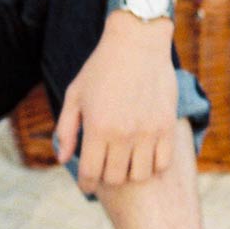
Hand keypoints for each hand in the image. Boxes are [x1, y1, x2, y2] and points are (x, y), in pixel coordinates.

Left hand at [53, 21, 178, 194]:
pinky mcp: (166, 127)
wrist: (138, 42)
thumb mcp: (75, 94)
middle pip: (115, 178)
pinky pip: (162, 163)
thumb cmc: (101, 68)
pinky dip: (152, 166)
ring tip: (125, 163)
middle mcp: (123, 134)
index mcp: (97, 127)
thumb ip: (66, 129)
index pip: (90, 173)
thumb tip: (63, 159)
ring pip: (140, 175)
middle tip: (105, 169)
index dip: (87, 185)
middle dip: (107, 178)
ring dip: (130, 174)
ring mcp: (147, 132)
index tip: (87, 186)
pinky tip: (144, 156)